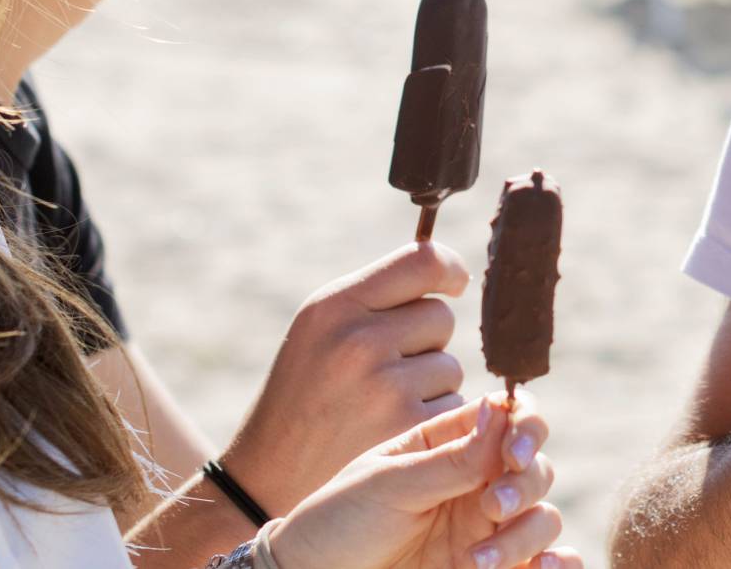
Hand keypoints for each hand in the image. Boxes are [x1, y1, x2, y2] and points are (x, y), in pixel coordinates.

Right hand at [222, 243, 468, 512]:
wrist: (275, 469)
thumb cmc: (305, 387)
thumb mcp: (320, 327)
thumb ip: (373, 298)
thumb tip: (447, 270)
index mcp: (336, 304)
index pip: (423, 261)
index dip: (450, 269)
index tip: (455, 283)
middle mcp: (361, 340)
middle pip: (440, 317)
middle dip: (426, 338)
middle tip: (387, 363)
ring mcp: (387, 389)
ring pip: (451, 367)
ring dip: (431, 383)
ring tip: (381, 401)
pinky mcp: (409, 433)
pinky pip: (454, 409)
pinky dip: (435, 420)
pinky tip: (394, 429)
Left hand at [268, 391, 579, 568]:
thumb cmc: (344, 520)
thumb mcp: (391, 484)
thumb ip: (450, 458)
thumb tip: (498, 407)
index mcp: (445, 444)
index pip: (504, 418)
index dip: (524, 425)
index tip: (514, 450)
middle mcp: (474, 482)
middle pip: (535, 467)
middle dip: (526, 483)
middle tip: (493, 506)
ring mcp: (486, 528)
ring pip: (544, 517)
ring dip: (526, 534)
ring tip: (477, 561)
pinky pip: (549, 562)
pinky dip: (561, 564)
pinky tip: (546, 567)